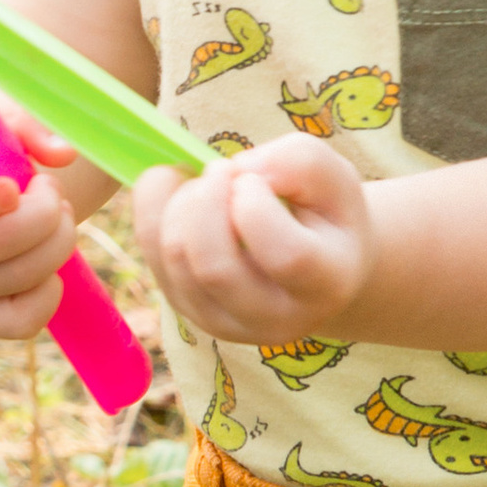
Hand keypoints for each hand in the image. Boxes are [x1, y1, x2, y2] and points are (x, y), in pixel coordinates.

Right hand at [0, 123, 77, 342]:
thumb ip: (27, 123)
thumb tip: (62, 154)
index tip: (12, 187)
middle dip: (46, 214)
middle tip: (52, 190)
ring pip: (17, 279)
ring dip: (58, 242)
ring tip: (57, 215)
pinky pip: (19, 322)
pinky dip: (50, 294)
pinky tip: (49, 264)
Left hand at [132, 134, 372, 343]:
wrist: (313, 268)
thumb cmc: (326, 215)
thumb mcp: (334, 176)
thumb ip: (300, 162)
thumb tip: (238, 170)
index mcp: (325, 286)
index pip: (285, 256)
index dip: (257, 206)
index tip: (254, 180)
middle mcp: (275, 319)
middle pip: (214, 266)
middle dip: (206, 199)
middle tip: (221, 169)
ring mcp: (225, 324)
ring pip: (176, 257)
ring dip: (181, 200)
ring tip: (209, 183)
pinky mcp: (187, 312)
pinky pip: (152, 253)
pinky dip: (157, 209)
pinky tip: (187, 196)